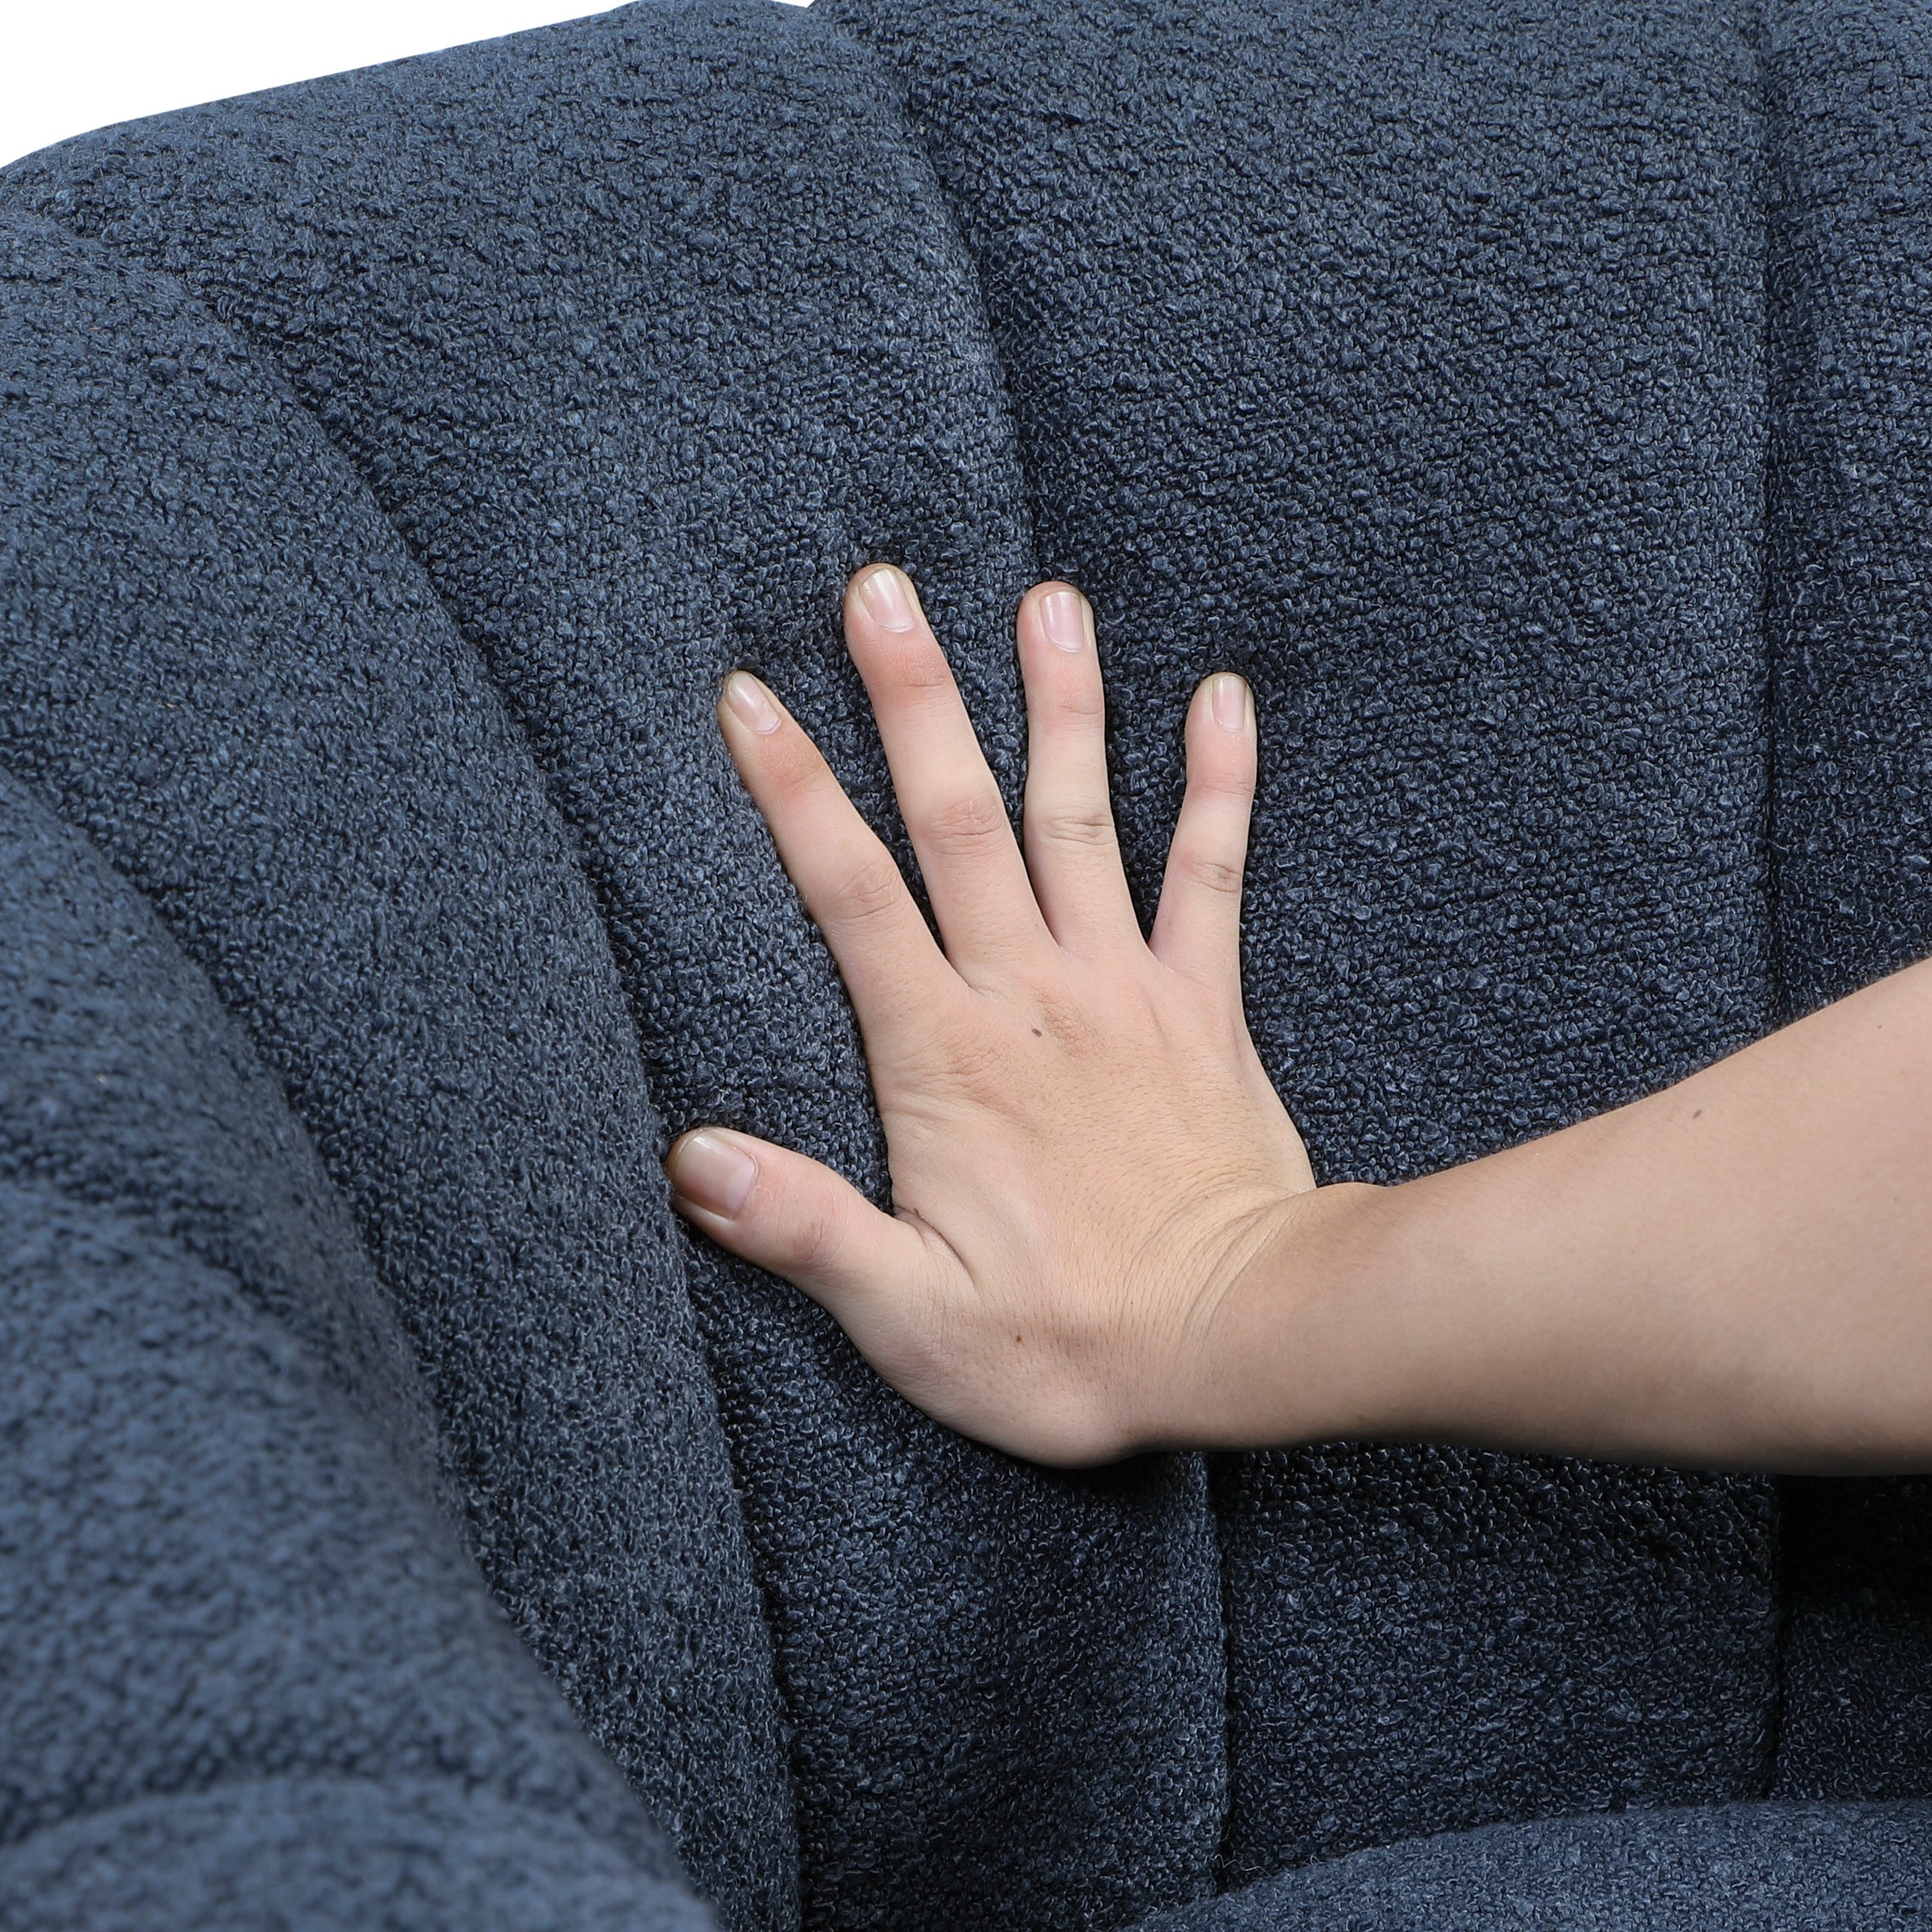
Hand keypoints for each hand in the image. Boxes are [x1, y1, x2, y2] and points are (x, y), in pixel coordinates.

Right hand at [663, 563, 1317, 1465]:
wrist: (1241, 1343)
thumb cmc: (1066, 1344)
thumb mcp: (907, 1317)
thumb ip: (801, 1228)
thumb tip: (690, 1157)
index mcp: (943, 1057)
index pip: (850, 896)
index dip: (793, 791)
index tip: (747, 694)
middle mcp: (1029, 997)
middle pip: (956, 820)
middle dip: (913, 698)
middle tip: (880, 587)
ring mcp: (1123, 990)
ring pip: (1079, 817)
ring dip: (1059, 703)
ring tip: (1045, 597)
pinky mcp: (1202, 1009)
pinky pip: (1210, 875)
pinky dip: (1218, 785)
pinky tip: (1221, 695)